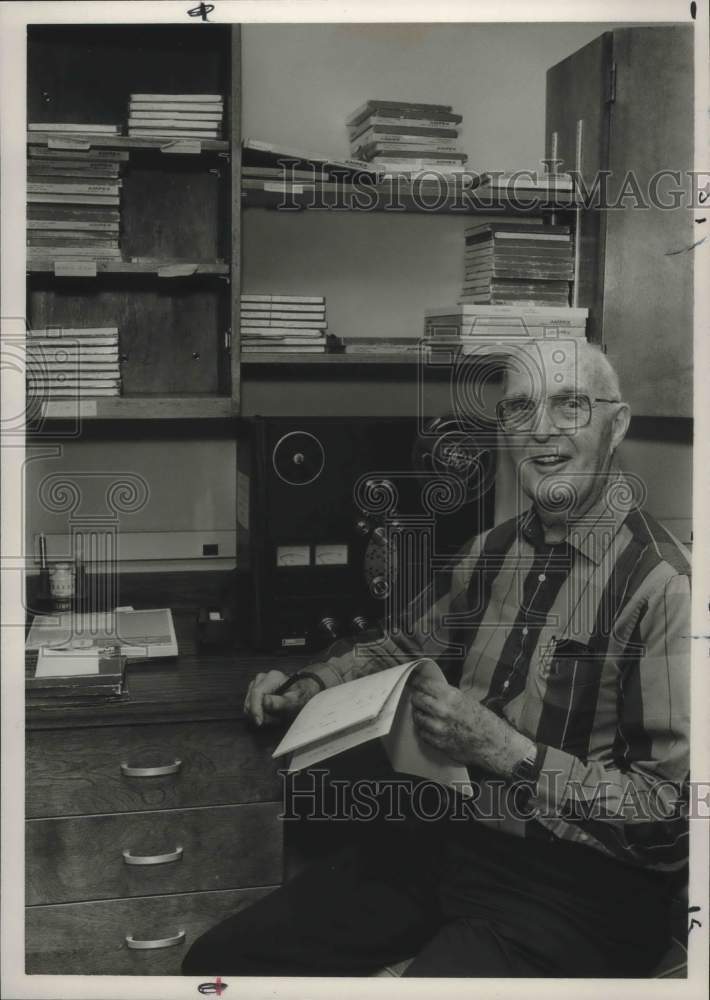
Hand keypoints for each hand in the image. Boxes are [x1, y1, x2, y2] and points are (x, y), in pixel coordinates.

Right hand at [243, 670, 319, 726]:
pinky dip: (258, 714)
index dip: (255, 709)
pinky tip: (270, 714)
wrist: (301, 693)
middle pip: (251, 700)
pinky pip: (249, 707)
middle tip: (276, 719)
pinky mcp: (253, 691)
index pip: (256, 693)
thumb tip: (265, 701)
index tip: (259, 722)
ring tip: (275, 716)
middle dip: (261, 714)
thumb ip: (280, 702)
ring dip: (260, 715)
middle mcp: (262, 678)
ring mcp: (256, 684)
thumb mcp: (294, 701)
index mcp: (272, 677)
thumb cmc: (300, 697)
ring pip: (248, 705)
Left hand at [409, 672, 533, 776]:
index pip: (424, 684)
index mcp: (451, 696)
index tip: (416, 682)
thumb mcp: (467, 699)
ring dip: (419, 714)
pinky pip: (422, 733)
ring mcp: (438, 728)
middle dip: (417, 697)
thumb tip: (431, 689)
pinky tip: (430, 727)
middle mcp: (442, 711)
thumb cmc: (485, 722)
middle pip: (417, 699)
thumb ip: (447, 694)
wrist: (494, 744)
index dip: (418, 682)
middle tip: (418, 697)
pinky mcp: (437, 743)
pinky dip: (424, 729)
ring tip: (425, 713)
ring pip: (417, 717)